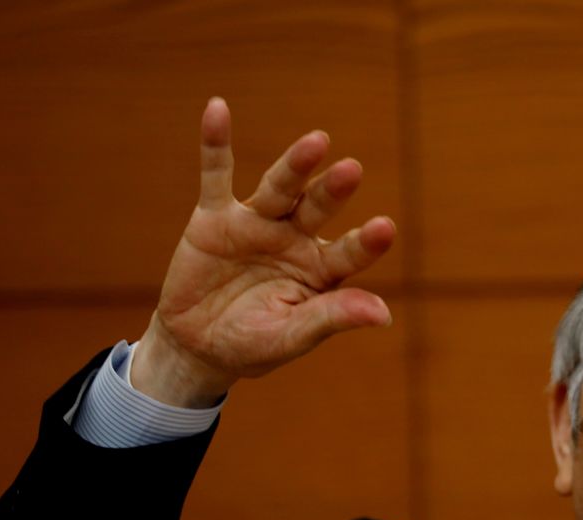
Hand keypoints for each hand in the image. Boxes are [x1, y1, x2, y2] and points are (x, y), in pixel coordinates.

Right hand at [133, 97, 395, 406]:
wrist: (198, 346)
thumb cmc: (254, 345)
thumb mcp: (292, 336)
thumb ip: (332, 318)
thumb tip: (384, 314)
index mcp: (321, 270)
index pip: (350, 253)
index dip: (365, 242)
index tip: (384, 228)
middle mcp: (295, 239)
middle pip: (318, 209)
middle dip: (333, 191)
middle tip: (352, 170)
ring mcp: (257, 223)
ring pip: (280, 188)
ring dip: (296, 166)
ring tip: (317, 142)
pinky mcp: (215, 217)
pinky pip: (216, 175)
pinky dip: (215, 144)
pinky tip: (218, 109)